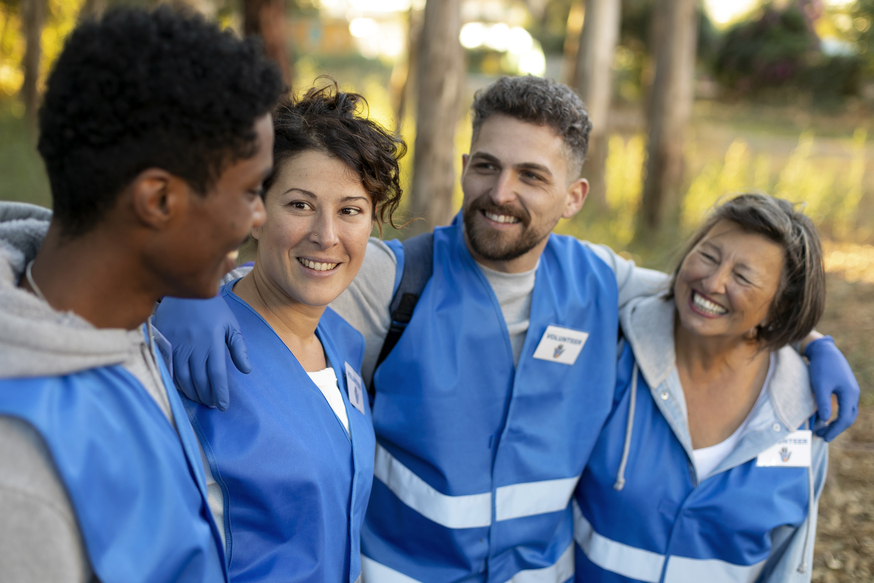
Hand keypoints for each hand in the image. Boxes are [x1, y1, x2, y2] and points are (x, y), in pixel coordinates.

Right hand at [153, 295, 249, 410]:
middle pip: (200, 380)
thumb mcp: (231, 325)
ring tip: (201, 399)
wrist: (185, 289)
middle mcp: (194, 346)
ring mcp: (176, 345)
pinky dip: (176, 383)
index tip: (223, 406)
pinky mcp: (164, 343)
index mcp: (212, 342)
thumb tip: (246, 370)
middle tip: (212, 404)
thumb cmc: (212, 308)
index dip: (220, 393)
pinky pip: (169, 369)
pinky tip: (184, 388)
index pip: (217, 375)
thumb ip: (238, 348)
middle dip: (207, 396)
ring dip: (193, 393)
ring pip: (183, 378)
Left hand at [806, 336, 859, 441]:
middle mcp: (853, 393)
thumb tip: (824, 420)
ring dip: (837, 422)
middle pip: (848, 417)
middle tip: (822, 436)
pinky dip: (836, 414)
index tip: (823, 437)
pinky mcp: (845, 387)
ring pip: (847, 412)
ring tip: (822, 428)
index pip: (845, 418)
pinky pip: (844, 405)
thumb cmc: (821, 367)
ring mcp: (850, 390)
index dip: (834, 430)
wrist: (824, 349)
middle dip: (836, 428)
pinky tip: (825, 416)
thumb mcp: (820, 385)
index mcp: (849, 394)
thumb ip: (823, 403)